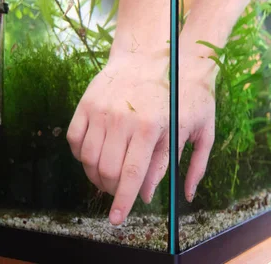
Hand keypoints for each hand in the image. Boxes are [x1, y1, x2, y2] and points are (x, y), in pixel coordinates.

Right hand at [66, 51, 216, 223]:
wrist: (151, 52)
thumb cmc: (179, 93)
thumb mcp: (196, 126)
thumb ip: (182, 163)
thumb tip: (164, 194)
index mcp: (149, 126)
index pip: (131, 175)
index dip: (123, 201)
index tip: (117, 218)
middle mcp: (121, 119)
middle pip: (107, 172)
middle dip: (112, 190)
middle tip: (120, 192)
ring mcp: (100, 110)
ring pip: (88, 160)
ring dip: (96, 176)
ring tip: (110, 176)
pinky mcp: (86, 103)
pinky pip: (75, 141)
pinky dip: (82, 156)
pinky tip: (97, 155)